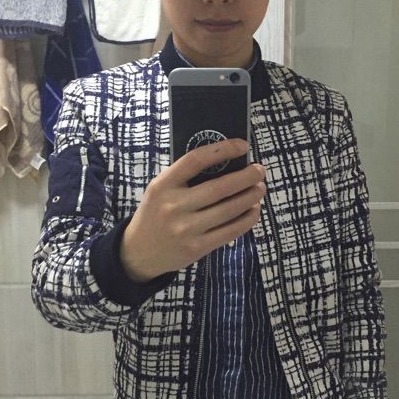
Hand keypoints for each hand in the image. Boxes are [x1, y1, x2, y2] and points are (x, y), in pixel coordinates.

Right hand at [120, 138, 265, 281]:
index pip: (196, 160)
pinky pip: (230, 231)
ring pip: (229, 210)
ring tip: (260, 188)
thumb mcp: (160, 189)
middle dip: (246, 177)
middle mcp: (174, 206)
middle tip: (259, 170)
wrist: (139, 252)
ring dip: (250, 197)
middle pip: (220, 187)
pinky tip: (254, 210)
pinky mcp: (197, 248)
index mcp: (163, 185)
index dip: (223, 150)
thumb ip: (186, 177)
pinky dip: (247, 219)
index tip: (242, 146)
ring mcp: (186, 229)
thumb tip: (228, 161)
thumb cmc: (156, 212)